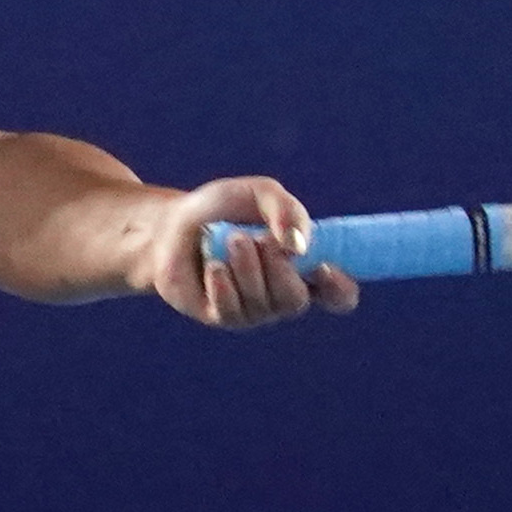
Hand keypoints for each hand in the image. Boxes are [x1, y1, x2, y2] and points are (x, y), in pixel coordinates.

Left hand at [149, 177, 359, 328]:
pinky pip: (232, 311)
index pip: (339, 295)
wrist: (171, 224)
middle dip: (276, 267)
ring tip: (228, 241)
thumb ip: (286, 210)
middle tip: (256, 238)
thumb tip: (300, 247)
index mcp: (303, 268)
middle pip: (296, 300)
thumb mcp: (258, 194)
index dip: (340, 289)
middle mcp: (282, 294)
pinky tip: (213, 266)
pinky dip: (223, 283)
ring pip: (263, 304)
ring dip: (246, 267)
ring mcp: (254, 310)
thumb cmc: (222, 209)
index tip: (323, 267)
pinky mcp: (223, 317)